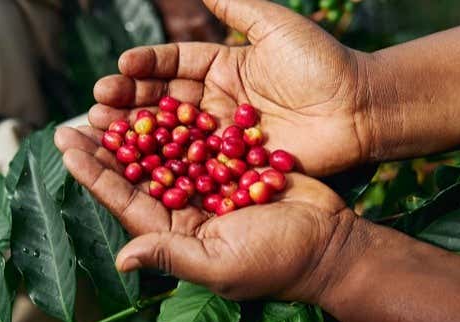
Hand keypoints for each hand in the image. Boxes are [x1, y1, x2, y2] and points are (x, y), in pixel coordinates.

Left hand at [55, 126, 357, 304]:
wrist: (332, 243)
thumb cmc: (278, 263)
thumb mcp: (220, 265)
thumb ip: (171, 256)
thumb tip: (122, 260)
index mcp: (175, 234)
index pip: (124, 201)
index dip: (94, 174)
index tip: (67, 145)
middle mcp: (185, 210)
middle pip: (136, 173)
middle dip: (106, 146)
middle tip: (78, 116)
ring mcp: (209, 187)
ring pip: (163, 152)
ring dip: (137, 128)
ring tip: (109, 101)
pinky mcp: (232, 166)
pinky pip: (198, 140)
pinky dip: (177, 120)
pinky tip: (157, 96)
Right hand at [89, 0, 376, 175]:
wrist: (362, 109)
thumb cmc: (323, 63)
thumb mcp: (275, 26)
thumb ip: (235, 6)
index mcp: (224, 66)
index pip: (174, 64)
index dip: (146, 66)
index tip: (120, 67)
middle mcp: (218, 101)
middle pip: (164, 101)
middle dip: (128, 102)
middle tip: (97, 105)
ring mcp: (224, 136)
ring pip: (172, 134)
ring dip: (137, 135)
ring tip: (103, 131)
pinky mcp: (236, 166)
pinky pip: (197, 165)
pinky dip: (167, 166)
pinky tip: (139, 167)